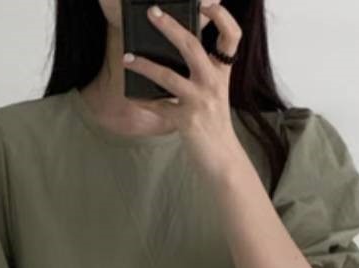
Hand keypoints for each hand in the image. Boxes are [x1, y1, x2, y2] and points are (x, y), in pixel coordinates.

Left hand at [124, 2, 244, 174]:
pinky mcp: (186, 120)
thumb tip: (173, 53)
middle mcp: (213, 82)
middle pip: (191, 45)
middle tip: (152, 12)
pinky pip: (158, 106)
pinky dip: (143, 101)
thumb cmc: (215, 124)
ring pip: (167, 75)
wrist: (223, 160)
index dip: (222, 16)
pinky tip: (131, 96)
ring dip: (144, 65)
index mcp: (222, 72)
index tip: (207, 1)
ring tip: (127, 58)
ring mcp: (200, 101)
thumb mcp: (215, 93)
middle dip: (169, 26)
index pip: (231, 36)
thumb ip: (202, 72)